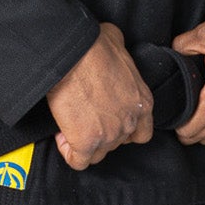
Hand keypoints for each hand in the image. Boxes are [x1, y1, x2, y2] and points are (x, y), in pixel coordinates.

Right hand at [46, 22, 154, 169]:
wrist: (73, 56)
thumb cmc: (93, 45)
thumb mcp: (117, 43)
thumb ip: (120, 55)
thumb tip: (110, 46)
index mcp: (142, 102)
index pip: (142, 133)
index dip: (124, 129)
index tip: (107, 119)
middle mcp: (129, 122)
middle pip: (117, 144)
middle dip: (100, 134)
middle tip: (84, 118)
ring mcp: (109, 135)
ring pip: (97, 154)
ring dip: (84, 143)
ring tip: (71, 125)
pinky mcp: (86, 142)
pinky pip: (78, 161)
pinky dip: (68, 152)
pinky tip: (62, 134)